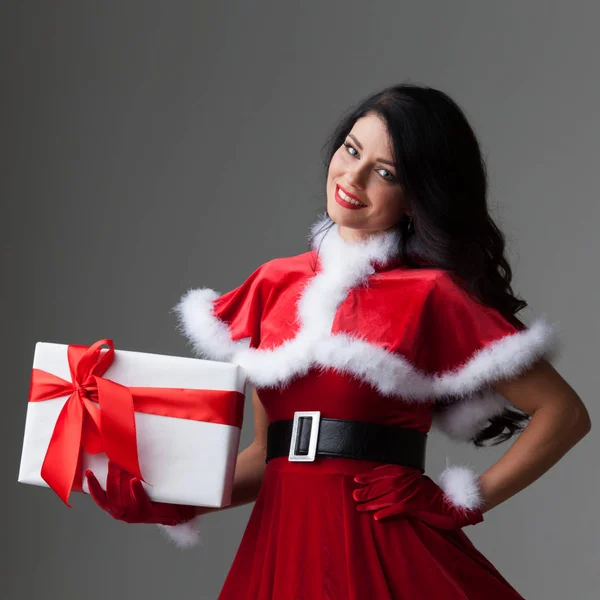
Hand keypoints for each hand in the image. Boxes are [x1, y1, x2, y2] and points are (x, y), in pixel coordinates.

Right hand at [85, 461, 197, 525]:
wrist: (170, 513)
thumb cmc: (149, 499)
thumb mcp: (132, 492)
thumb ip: (123, 481)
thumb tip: (118, 459)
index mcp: (115, 508)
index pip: (100, 498)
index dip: (93, 486)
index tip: (88, 472)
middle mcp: (121, 513)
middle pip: (111, 496)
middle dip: (110, 478)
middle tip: (112, 462)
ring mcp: (133, 514)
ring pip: (122, 498)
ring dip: (121, 481)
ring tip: (121, 467)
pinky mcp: (146, 513)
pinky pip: (139, 500)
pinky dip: (136, 490)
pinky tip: (134, 480)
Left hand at [352, 464, 483, 529]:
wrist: (453, 504)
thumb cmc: (434, 495)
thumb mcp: (417, 482)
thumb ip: (403, 480)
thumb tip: (387, 481)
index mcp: (406, 472)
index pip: (383, 472)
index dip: (369, 476)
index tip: (356, 479)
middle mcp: (406, 481)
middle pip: (381, 485)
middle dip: (366, 491)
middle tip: (353, 496)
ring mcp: (410, 493)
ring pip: (385, 497)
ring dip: (371, 503)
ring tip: (359, 507)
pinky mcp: (414, 506)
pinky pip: (396, 510)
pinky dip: (386, 513)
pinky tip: (377, 518)